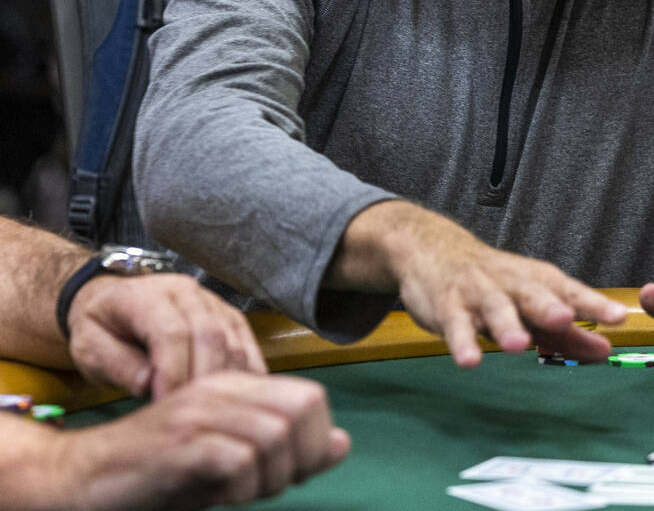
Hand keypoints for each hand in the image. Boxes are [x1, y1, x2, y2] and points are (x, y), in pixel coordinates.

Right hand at [34, 371, 348, 510]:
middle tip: (268, 486)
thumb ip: (286, 450)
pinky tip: (220, 495)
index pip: (312, 397)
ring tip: (242, 492)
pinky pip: (238, 460)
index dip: (314, 441)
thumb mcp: (233, 460)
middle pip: (302, 411)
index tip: (290, 474)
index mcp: (238, 383)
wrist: (87, 478)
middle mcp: (222, 387)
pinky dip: (241, 487)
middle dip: (299, 460)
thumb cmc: (164, 472)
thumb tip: (341, 443)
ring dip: (270, 479)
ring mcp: (200, 411)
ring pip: (275, 435)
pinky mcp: (178, 444)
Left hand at [67, 274, 266, 399]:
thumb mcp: (89, 348)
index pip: (171, 332)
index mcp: (147, 296)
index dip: (172, 372)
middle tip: (189, 418)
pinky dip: (245, 374)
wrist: (115, 302)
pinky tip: (235, 402)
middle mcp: (186, 292)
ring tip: (209, 414)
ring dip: (225, 381)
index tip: (165, 406)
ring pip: (232, 340)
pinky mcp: (230, 317)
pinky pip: (246, 344)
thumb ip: (116, 364)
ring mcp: (213, 302)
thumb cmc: (102, 329)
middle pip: (210, 334)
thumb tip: (148, 383)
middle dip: (201, 380)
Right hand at [331, 201, 626, 366]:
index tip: (618, 317)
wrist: (432, 249)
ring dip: (506, 325)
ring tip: (518, 346)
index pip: (568, 291)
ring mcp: (478, 292)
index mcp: (535, 281)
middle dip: (548, 306)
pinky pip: (455, 324)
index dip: (592, 303)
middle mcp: (510, 283)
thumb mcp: (529, 306)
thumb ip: (566, 333)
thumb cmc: (492, 283)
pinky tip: (468, 361)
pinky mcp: (448, 305)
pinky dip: (461, 342)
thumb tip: (606, 351)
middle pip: (531, 293)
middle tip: (566, 318)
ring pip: (494, 307)